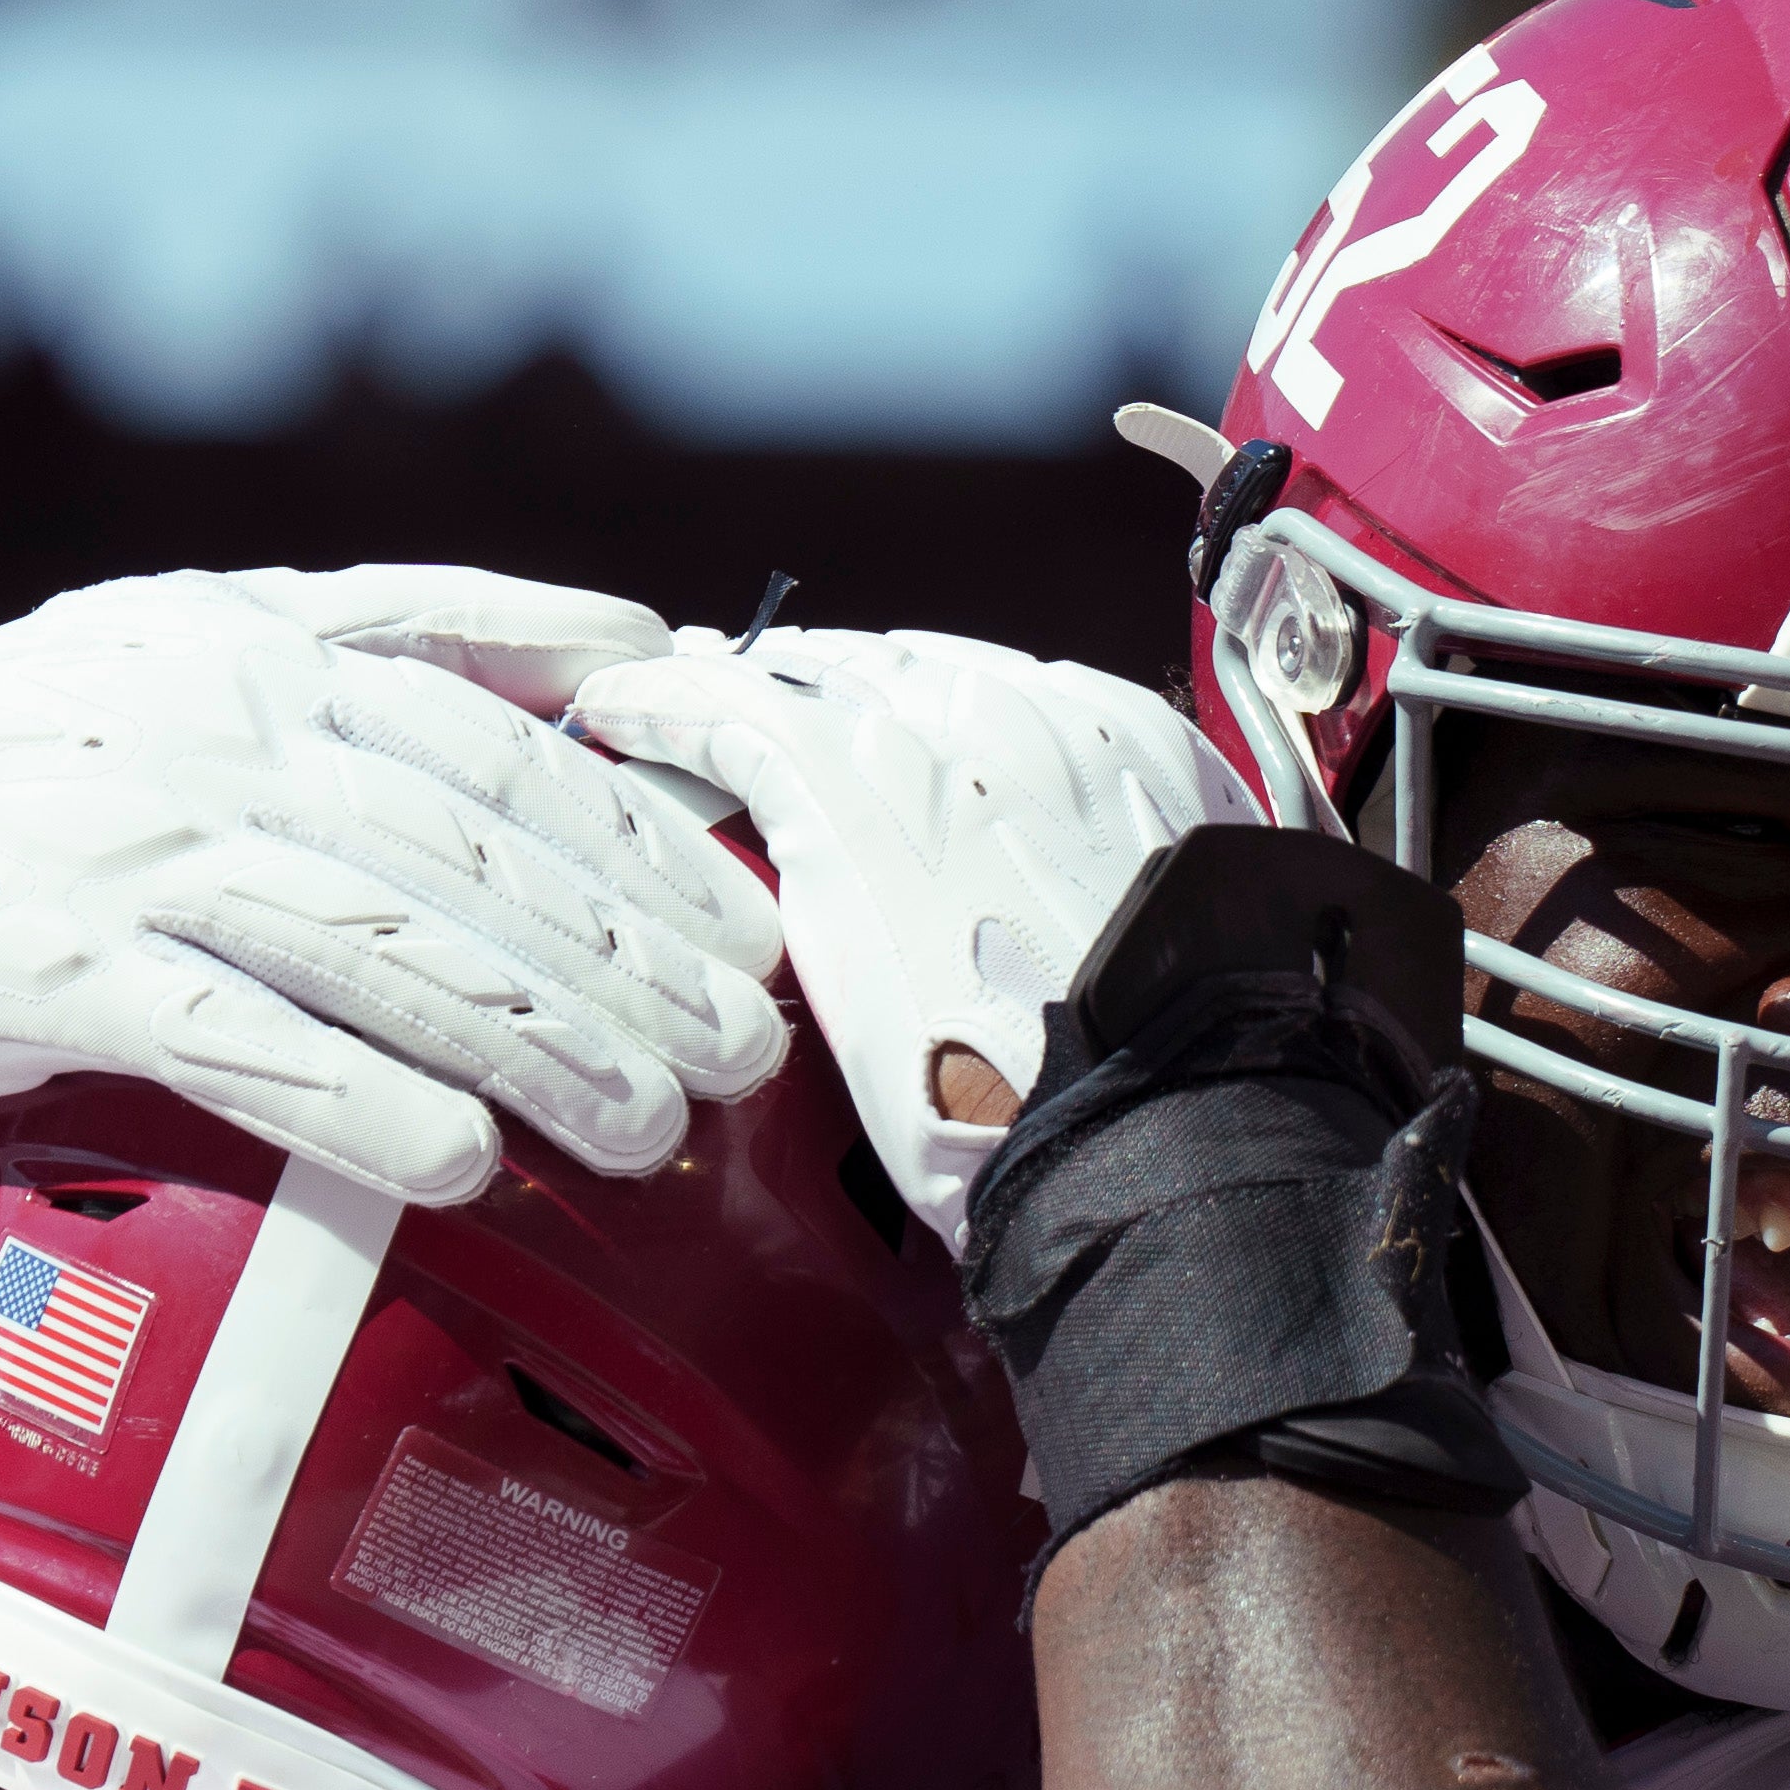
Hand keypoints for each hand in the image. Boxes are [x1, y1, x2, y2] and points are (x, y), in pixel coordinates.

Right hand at [0, 568, 790, 1208]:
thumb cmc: (55, 730)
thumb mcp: (228, 624)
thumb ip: (432, 627)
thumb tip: (634, 637)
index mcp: (275, 654)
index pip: (504, 751)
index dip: (644, 849)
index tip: (752, 930)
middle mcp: (219, 741)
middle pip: (469, 862)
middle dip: (626, 965)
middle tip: (745, 1054)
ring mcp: (138, 857)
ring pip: (378, 953)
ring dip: (534, 1048)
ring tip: (650, 1125)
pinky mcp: (62, 972)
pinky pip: (236, 1045)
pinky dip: (357, 1105)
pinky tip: (461, 1164)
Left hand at [568, 625, 1241, 1245]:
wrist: (1136, 1121)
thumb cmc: (1162, 1087)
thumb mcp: (1173, 958)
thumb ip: (1124, 904)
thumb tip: (1083, 938)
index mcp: (1130, 749)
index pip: (1003, 690)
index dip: (922, 706)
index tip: (879, 720)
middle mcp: (1032, 715)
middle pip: (900, 668)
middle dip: (831, 683)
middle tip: (765, 696)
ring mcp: (931, 744)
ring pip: (806, 676)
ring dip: (743, 683)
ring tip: (680, 689)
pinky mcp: (834, 789)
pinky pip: (720, 713)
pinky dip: (660, 705)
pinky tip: (616, 712)